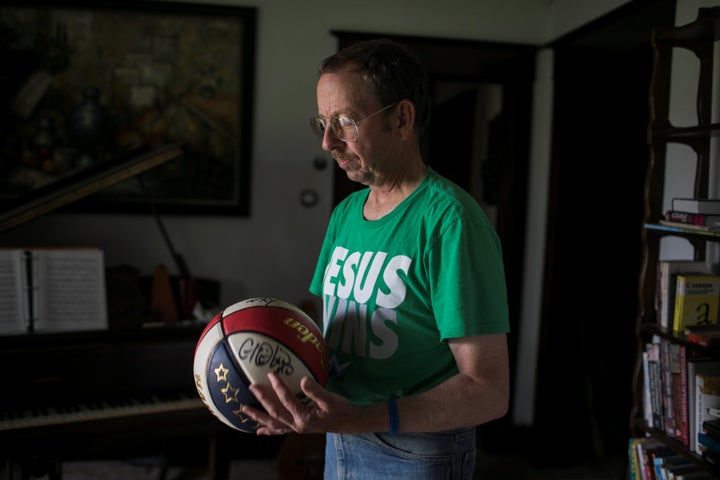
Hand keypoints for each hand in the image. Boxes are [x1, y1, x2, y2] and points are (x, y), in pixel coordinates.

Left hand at [242, 372, 357, 435]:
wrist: (347, 423)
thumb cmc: (340, 409)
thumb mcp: (331, 399)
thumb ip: (316, 390)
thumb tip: (302, 380)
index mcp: (304, 416)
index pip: (287, 400)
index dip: (278, 387)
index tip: (271, 374)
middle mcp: (297, 424)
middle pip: (275, 412)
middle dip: (262, 400)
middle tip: (251, 386)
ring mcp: (296, 428)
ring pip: (274, 423)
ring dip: (258, 417)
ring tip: (245, 410)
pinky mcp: (297, 428)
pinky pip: (280, 430)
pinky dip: (268, 431)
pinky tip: (258, 431)